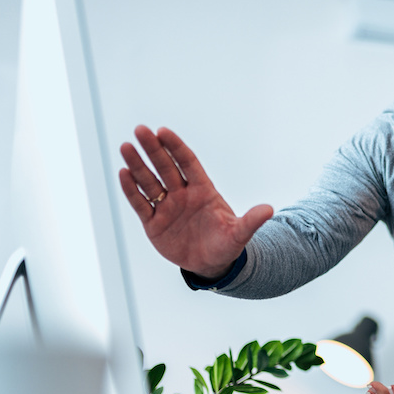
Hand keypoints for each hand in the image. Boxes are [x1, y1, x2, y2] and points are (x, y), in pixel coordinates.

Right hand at [118, 125, 273, 277]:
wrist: (211, 264)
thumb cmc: (226, 244)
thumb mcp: (239, 234)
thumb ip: (251, 221)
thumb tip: (270, 210)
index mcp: (203, 190)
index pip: (188, 162)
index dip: (175, 147)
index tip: (163, 131)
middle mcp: (182, 194)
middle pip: (165, 167)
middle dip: (153, 149)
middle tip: (140, 129)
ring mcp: (166, 207)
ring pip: (149, 182)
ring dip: (137, 165)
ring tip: (125, 147)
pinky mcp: (153, 223)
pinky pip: (140, 203)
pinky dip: (131, 190)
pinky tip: (123, 173)